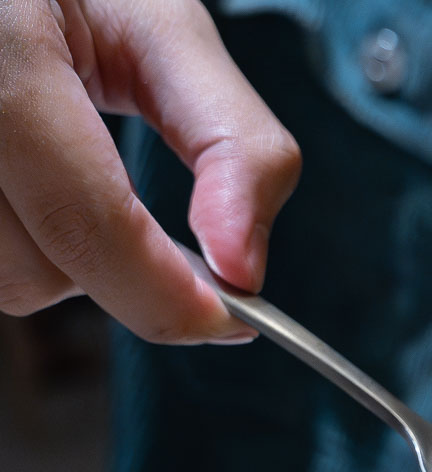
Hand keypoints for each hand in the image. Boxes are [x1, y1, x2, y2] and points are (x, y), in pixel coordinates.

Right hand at [0, 0, 299, 341]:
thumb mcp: (165, 29)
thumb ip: (232, 144)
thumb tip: (245, 269)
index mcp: (3, 53)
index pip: (84, 222)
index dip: (165, 294)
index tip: (230, 321)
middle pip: (33, 271)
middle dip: (119, 269)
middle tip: (159, 225)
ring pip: (3, 276)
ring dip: (63, 253)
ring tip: (77, 172)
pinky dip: (30, 238)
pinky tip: (43, 184)